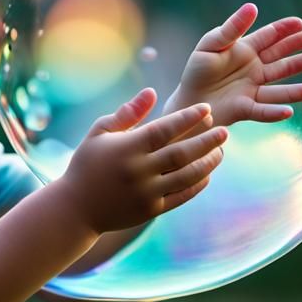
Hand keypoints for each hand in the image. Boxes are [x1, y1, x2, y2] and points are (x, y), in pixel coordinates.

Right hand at [57, 88, 226, 234]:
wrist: (75, 208)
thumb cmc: (87, 163)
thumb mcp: (100, 132)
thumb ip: (128, 112)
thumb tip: (152, 91)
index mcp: (126, 148)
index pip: (164, 130)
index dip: (188, 118)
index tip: (207, 108)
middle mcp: (138, 171)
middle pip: (181, 153)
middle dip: (207, 140)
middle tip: (226, 130)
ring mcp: (145, 193)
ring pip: (186, 176)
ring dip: (208, 163)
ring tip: (220, 151)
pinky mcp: (150, 211)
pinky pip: (181, 196)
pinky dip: (198, 184)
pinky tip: (208, 173)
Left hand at [164, 3, 301, 128]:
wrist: (187, 100)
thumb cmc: (197, 71)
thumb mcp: (211, 45)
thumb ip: (231, 29)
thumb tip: (253, 7)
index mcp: (245, 50)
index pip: (269, 37)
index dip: (284, 29)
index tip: (300, 23)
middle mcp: (253, 69)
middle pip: (278, 60)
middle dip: (294, 51)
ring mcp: (251, 89)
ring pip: (277, 89)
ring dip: (293, 90)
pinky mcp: (245, 109)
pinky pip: (262, 111)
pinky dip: (275, 112)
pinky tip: (288, 111)